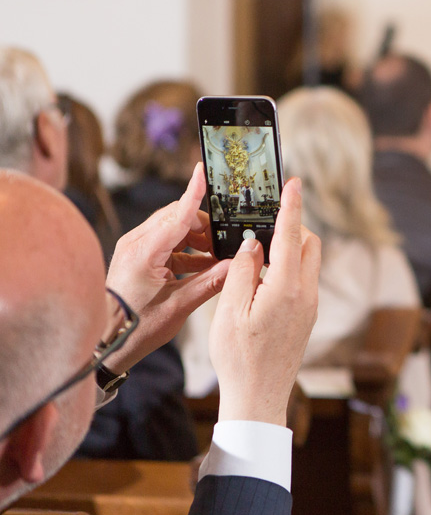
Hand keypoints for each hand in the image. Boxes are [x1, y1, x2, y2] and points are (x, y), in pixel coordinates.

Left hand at [104, 163, 230, 373]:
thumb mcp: (180, 306)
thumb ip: (212, 281)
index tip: (202, 171)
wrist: (106, 343)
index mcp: (145, 251)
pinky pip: (167, 242)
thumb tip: (239, 265)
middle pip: (178, 216)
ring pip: (174, 228)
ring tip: (216, 260)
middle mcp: (136, 243)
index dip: (193, 191)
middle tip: (224, 245)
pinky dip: (187, 250)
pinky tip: (203, 267)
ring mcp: (135, 248)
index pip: (177, 214)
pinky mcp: (137, 256)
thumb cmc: (137, 327)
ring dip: (197, 239)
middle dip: (205, 226)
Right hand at [209, 178, 320, 426]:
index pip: (291, 235)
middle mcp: (306, 293)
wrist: (259, 398)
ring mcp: (310, 306)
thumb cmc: (239, 358)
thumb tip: (252, 244)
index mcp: (286, 288)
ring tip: (260, 250)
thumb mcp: (230, 312)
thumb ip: (242, 272)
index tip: (294, 182)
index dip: (291, 206)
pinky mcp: (308, 316)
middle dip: (292, 226)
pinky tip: (265, 276)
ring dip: (291, 248)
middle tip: (265, 221)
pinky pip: (304, 280)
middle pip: (308, 244)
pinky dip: (290, 268)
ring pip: (308, 262)